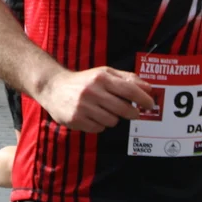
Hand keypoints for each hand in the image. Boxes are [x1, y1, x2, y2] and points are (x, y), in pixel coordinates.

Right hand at [36, 66, 154, 132]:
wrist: (52, 87)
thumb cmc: (83, 80)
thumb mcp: (103, 73)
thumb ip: (127, 79)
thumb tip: (149, 88)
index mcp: (100, 78)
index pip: (130, 90)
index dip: (144, 99)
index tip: (150, 105)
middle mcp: (92, 91)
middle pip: (125, 110)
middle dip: (132, 113)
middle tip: (130, 112)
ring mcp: (83, 107)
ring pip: (112, 121)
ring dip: (112, 118)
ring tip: (103, 110)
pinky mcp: (75, 119)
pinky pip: (99, 128)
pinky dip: (98, 124)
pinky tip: (90, 116)